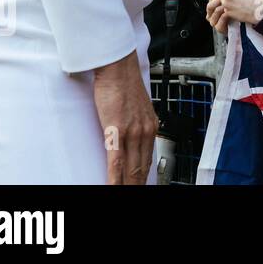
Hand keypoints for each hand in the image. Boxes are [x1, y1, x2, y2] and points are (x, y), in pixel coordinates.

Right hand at [92, 50, 157, 184]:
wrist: (118, 67)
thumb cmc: (123, 84)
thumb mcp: (136, 109)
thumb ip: (136, 125)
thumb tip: (130, 139)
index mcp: (150, 127)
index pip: (148, 161)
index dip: (143, 179)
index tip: (139, 187)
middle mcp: (145, 131)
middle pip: (140, 169)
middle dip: (136, 186)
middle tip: (133, 195)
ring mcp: (132, 132)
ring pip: (130, 169)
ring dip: (126, 186)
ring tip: (122, 196)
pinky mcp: (117, 131)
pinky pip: (116, 162)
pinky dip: (114, 179)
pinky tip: (112, 188)